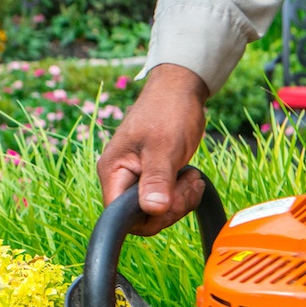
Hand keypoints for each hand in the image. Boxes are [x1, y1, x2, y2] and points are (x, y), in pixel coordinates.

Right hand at [96, 64, 209, 235]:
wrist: (179, 89)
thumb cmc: (168, 110)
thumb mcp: (164, 146)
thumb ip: (156, 179)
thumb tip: (153, 210)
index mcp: (113, 171)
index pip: (121, 215)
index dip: (148, 216)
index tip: (171, 199)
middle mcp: (119, 178)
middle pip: (140, 217)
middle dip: (169, 208)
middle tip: (188, 183)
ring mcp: (136, 178)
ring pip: (155, 211)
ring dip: (179, 200)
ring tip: (192, 176)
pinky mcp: (151, 177)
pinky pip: (164, 200)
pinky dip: (181, 195)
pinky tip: (191, 177)